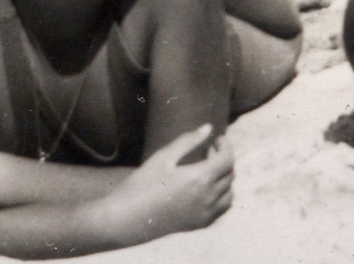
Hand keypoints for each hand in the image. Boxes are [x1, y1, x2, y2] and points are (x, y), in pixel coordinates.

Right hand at [96, 125, 233, 241]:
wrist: (125, 220)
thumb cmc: (141, 185)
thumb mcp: (163, 157)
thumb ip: (188, 141)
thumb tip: (208, 127)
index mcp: (200, 179)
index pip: (227, 159)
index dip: (226, 146)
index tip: (217, 139)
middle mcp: (207, 198)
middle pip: (229, 174)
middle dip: (223, 159)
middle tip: (209, 150)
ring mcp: (204, 214)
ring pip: (228, 193)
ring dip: (224, 178)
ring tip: (209, 169)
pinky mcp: (197, 225)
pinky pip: (220, 209)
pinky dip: (221, 196)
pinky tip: (206, 189)